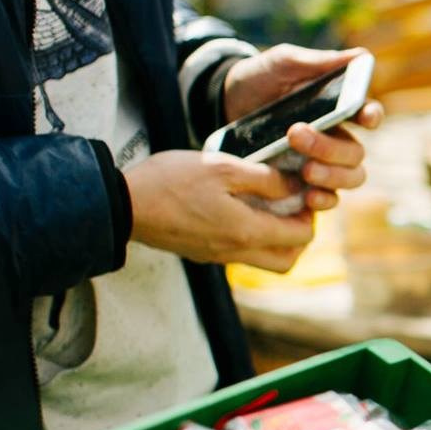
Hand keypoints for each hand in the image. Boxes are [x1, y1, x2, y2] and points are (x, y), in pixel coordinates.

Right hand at [125, 151, 318, 272]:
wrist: (121, 204)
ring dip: (275, 240)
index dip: (309, 215)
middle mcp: (235, 252)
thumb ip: (265, 180)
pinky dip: (250, 239)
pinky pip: (239, 255)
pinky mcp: (201, 253)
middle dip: (298, 235)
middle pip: (287, 260)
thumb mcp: (223, 168)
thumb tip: (296, 188)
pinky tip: (238, 210)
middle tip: (289, 205)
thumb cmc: (170, 182)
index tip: (300, 192)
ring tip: (265, 206)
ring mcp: (217, 256)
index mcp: (247, 233)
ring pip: (264, 261)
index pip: (301, 237)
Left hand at [223, 45, 383, 212]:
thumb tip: (361, 56)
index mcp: (339, 107)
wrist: (221, 106)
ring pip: (352, 177)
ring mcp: (323, 163)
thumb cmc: (258, 79)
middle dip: (331, 147)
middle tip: (296, 135)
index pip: (369, 114)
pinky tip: (310, 197)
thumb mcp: (281, 63)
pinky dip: (325, 201)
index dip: (372, 116)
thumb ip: (317, 62)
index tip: (364, 117)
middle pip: (357, 152)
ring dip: (334, 177)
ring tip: (306, 171)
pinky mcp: (306, 185)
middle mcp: (337, 137)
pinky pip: (330, 200)